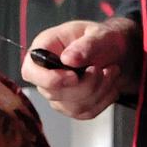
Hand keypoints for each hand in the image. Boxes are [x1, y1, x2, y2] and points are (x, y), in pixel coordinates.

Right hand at [22, 17, 139, 119]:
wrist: (115, 51)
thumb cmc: (101, 39)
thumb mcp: (98, 34)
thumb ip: (85, 45)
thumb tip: (68, 59)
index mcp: (44, 48)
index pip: (30, 72)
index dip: (49, 79)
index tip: (74, 76)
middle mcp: (46, 72)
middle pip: (53, 93)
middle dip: (85, 84)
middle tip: (101, 69)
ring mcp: (57, 92)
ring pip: (73, 106)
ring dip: (99, 91)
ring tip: (111, 71)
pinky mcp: (71, 105)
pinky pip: (86, 112)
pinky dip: (104, 99)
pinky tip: (109, 83)